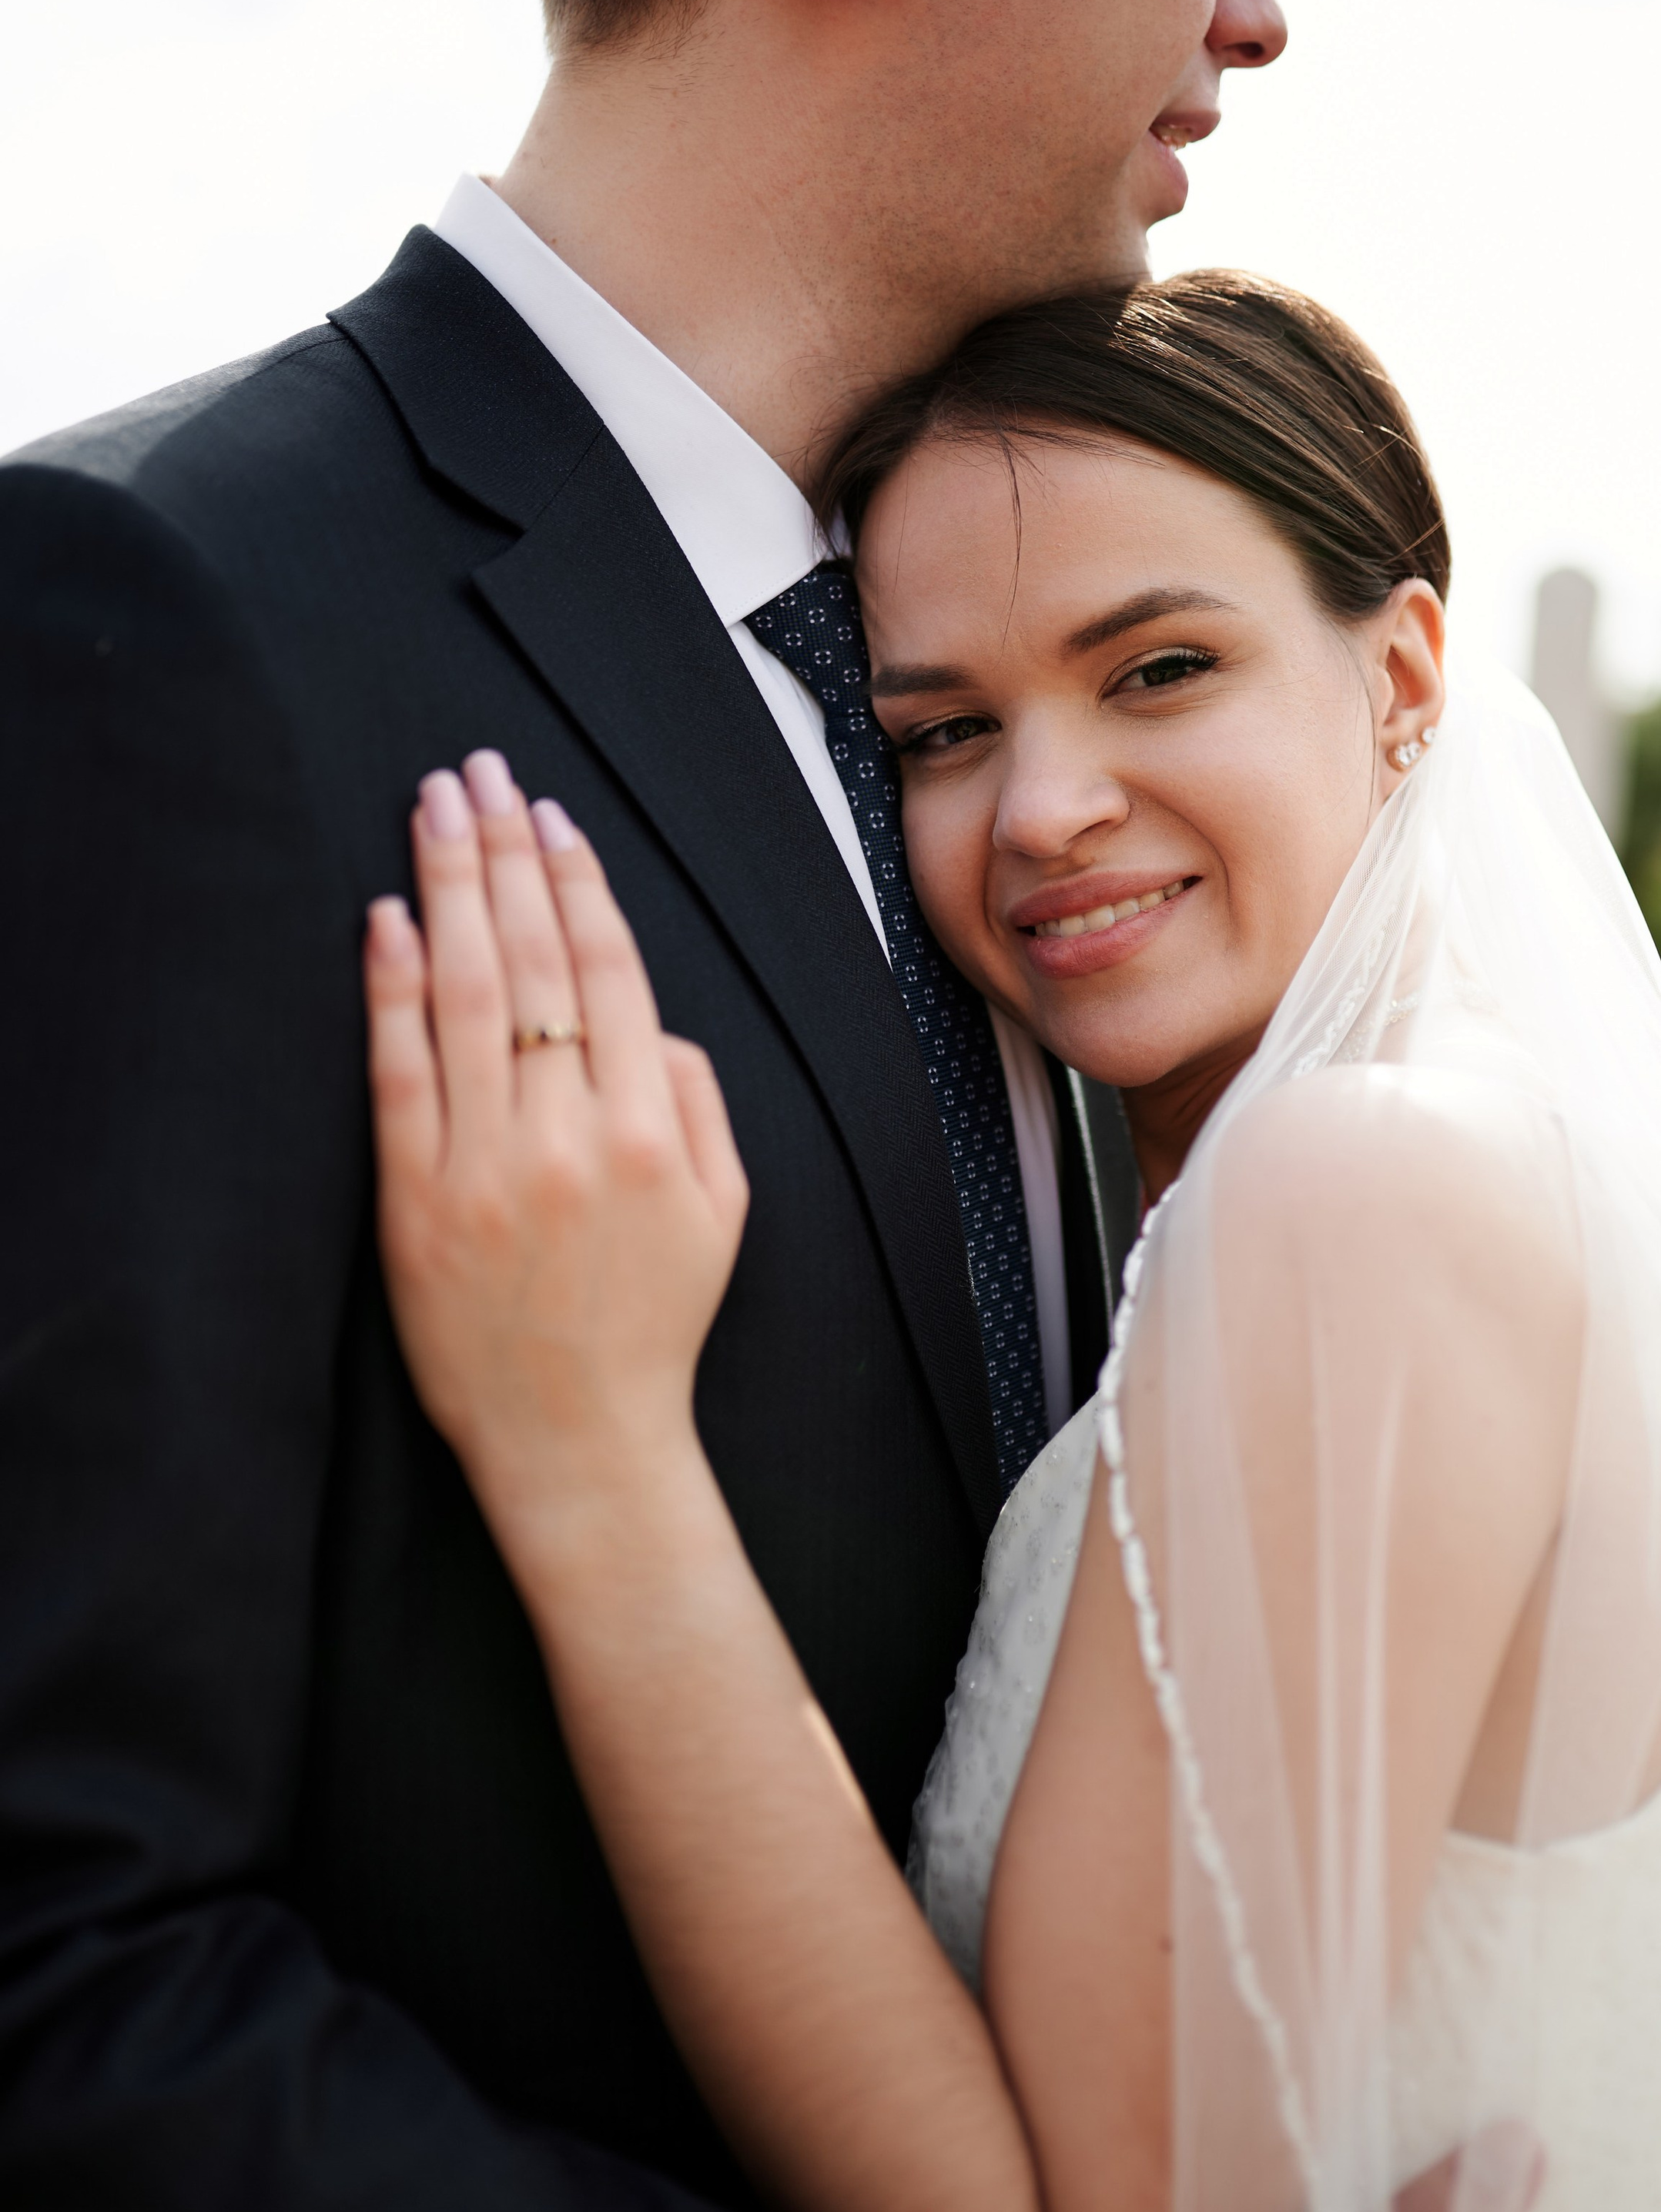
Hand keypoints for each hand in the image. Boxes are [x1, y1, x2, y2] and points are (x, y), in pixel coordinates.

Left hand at [364, 753, 747, 1572]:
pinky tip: (384, 919)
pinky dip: (388, 990)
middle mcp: (567, 1135)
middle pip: (529, 960)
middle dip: (503, 853)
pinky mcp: (416, 1203)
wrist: (578, 1440)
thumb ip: (698, 1101)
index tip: (549, 815)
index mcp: (649, 1130)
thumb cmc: (652, 1323)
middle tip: (478, 771)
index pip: (607, 971)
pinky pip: (400, 1075)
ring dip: (446, 889)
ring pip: (461, 997)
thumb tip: (652, 1021)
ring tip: (433, 809)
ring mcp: (485, 1167)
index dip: (575, 882)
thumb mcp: (725, 1210)